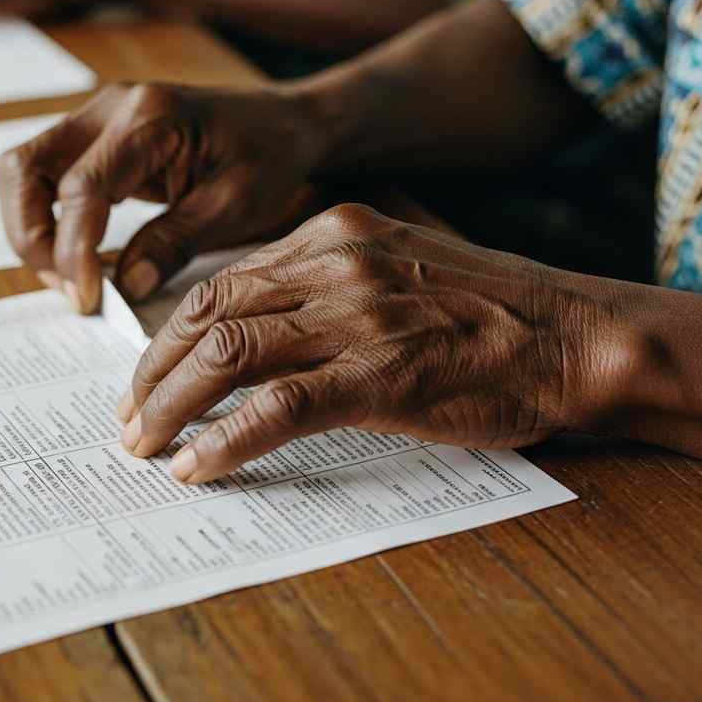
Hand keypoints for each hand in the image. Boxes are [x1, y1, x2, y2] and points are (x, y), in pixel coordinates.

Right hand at [0, 82, 330, 313]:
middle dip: (32, 239)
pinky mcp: (96, 138)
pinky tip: (80, 256)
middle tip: (71, 289)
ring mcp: (97, 119)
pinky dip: (47, 220)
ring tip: (73, 278)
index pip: (80, 188)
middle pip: (23, 169)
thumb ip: (173, 244)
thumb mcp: (234, 208)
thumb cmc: (269, 157)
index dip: (73, 252)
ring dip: (31, 230)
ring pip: (22, 172)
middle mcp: (110, 108)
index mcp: (149, 118)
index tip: (88, 298)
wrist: (284, 124)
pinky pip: (44, 177)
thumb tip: (122, 288)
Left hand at [118, 203, 629, 482]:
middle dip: (153, 371)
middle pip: (209, 313)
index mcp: (332, 235)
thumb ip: (327, 288)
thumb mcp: (396, 271)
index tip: (146, 376)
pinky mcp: (379, 374)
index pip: (223, 282)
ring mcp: (356, 317)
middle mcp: (334, 264)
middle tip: (129, 418)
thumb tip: (257, 332)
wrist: (572, 335)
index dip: (170, 334)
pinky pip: (277, 407)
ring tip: (146, 447)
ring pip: (229, 354)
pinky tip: (199, 467)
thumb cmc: (486, 313)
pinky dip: (225, 440)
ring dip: (172, 406)